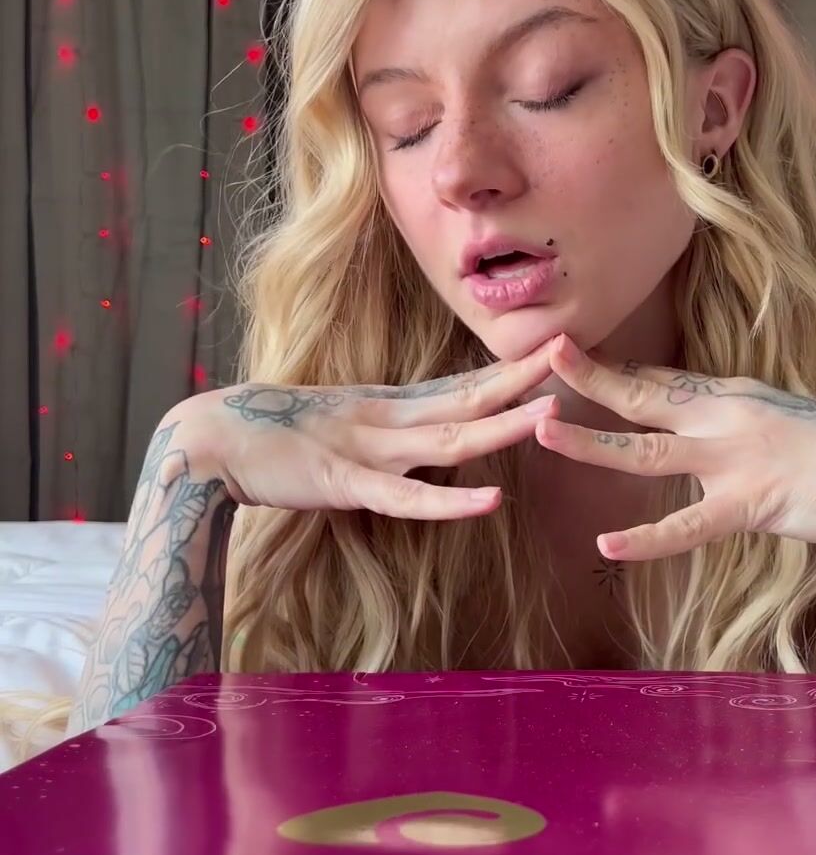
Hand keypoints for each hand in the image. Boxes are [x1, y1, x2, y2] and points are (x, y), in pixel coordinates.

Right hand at [159, 341, 560, 518]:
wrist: (205, 442)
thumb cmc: (267, 440)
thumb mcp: (335, 430)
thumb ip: (377, 435)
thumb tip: (415, 438)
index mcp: (382, 407)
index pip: (458, 388)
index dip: (506, 373)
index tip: (551, 353)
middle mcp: (383, 420)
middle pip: (466, 399)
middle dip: (520, 378)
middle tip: (571, 351)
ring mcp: (366, 450)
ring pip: (449, 441)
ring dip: (502, 427)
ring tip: (550, 412)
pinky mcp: (345, 483)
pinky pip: (406, 498)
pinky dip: (449, 502)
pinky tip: (490, 501)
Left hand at [533, 335, 815, 561]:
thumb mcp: (777, 422)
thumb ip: (731, 422)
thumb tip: (693, 423)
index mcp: (732, 398)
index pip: (660, 381)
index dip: (612, 369)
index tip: (566, 352)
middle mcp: (726, 419)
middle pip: (643, 397)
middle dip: (589, 379)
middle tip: (541, 358)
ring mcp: (735, 460)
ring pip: (646, 451)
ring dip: (591, 443)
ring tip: (543, 434)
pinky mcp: (750, 504)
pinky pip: (685, 526)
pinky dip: (645, 539)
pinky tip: (607, 544)